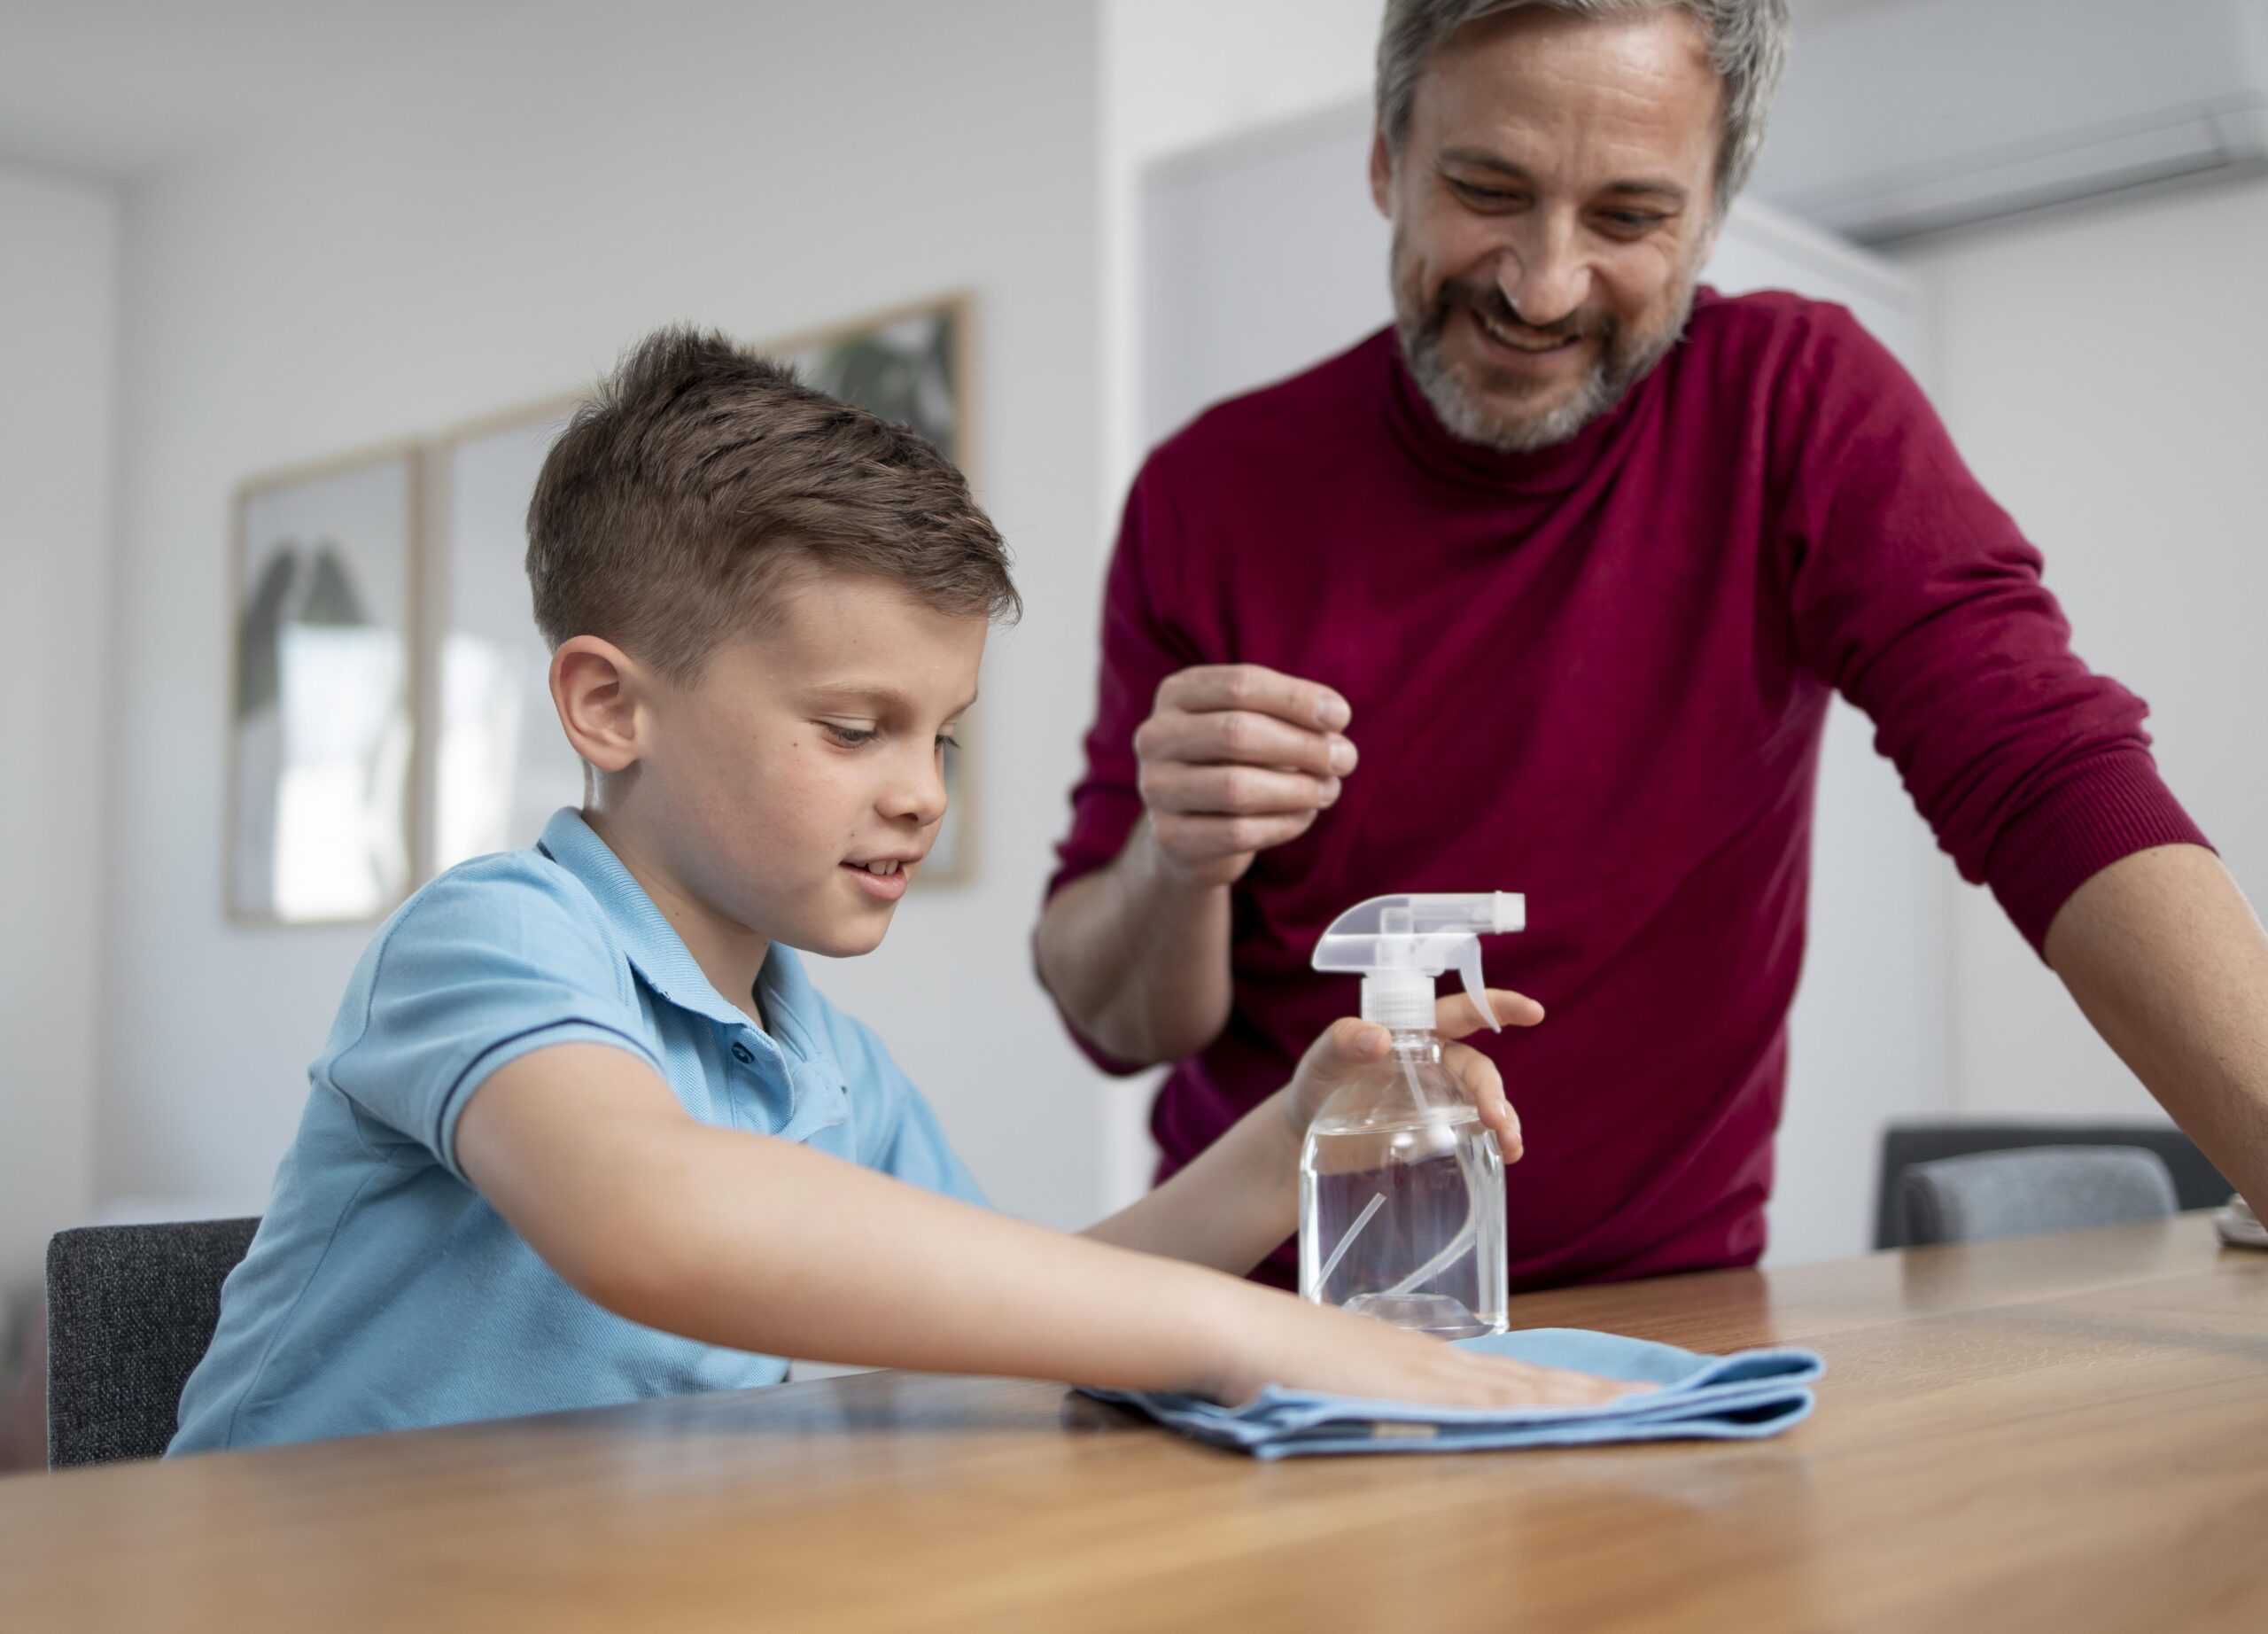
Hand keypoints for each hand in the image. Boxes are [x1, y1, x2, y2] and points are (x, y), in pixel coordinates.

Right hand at [1135, 664, 1357, 886]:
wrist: (1191, 832)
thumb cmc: (1234, 763)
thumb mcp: (1255, 725)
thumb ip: (1290, 716)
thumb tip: (1334, 724)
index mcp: (1178, 694)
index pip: (1240, 685)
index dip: (1296, 699)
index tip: (1341, 717)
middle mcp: (1155, 737)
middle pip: (1237, 733)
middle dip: (1303, 745)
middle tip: (1345, 759)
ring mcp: (1157, 788)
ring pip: (1237, 788)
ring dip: (1298, 789)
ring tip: (1330, 789)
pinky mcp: (1170, 837)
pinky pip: (1238, 833)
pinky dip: (1283, 824)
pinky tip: (1305, 816)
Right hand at [1209, 1286, 1644, 1409]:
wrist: (1235, 1327)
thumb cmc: (1270, 1355)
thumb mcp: (1335, 1376)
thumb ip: (1368, 1391)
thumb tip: (1382, 1406)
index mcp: (1425, 1365)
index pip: (1517, 1378)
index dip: (1574, 1387)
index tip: (1624, 1394)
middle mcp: (1439, 1366)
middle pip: (1540, 1382)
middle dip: (1606, 1392)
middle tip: (1673, 1396)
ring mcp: (1428, 1376)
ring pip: (1531, 1391)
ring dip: (1593, 1401)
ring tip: (1652, 1405)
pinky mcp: (1413, 1390)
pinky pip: (1496, 1405)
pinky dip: (1546, 1410)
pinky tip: (1581, 1415)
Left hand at [1270, 989, 1543, 1162]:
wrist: (1305, 1136)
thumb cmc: (1315, 1084)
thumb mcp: (1321, 1060)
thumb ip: (1343, 1041)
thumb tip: (1380, 1038)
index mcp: (1414, 1032)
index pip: (1462, 1012)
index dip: (1497, 1006)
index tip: (1533, 1011)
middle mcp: (1435, 1062)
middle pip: (1477, 1068)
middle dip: (1493, 1090)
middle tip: (1494, 1118)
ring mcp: (1440, 1099)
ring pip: (1485, 1101)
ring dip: (1504, 1118)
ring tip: (1510, 1145)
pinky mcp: (1439, 1132)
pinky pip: (1477, 1132)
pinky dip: (1496, 1142)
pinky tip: (1506, 1157)